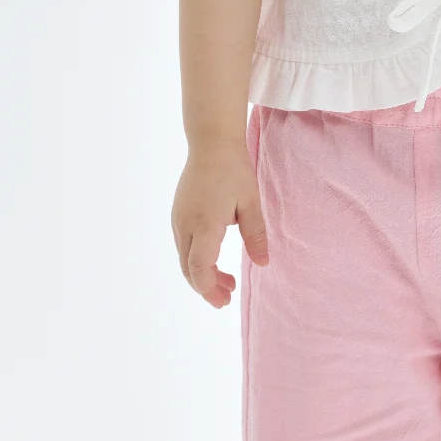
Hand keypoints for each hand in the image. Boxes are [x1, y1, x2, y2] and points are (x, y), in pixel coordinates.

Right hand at [171, 140, 269, 308]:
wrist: (211, 142)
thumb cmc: (233, 170)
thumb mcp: (250, 201)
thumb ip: (255, 234)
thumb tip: (263, 263)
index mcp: (204, 223)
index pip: (199, 268)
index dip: (210, 288)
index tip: (225, 298)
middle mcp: (184, 224)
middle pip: (188, 269)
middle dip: (206, 288)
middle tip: (227, 297)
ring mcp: (177, 219)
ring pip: (184, 259)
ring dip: (202, 274)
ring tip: (227, 282)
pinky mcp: (177, 214)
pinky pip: (183, 246)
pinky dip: (196, 260)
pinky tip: (214, 260)